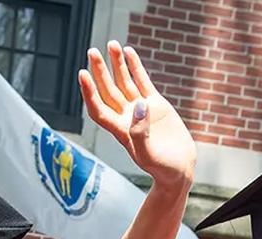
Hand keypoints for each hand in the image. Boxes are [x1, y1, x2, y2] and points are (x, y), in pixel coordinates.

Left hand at [79, 41, 195, 187]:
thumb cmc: (162, 168)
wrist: (178, 169)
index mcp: (120, 130)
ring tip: (112, 45)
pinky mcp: (156, 105)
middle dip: (99, 71)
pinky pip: (142, 81)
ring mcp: (140, 110)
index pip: (98, 108)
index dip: (89, 92)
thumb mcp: (149, 155)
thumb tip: (140, 105)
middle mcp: (126, 117)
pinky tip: (129, 52)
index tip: (83, 74)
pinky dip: (135, 67)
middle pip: (108, 90)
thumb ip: (140, 132)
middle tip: (92, 52)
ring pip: (124, 82)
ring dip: (117, 64)